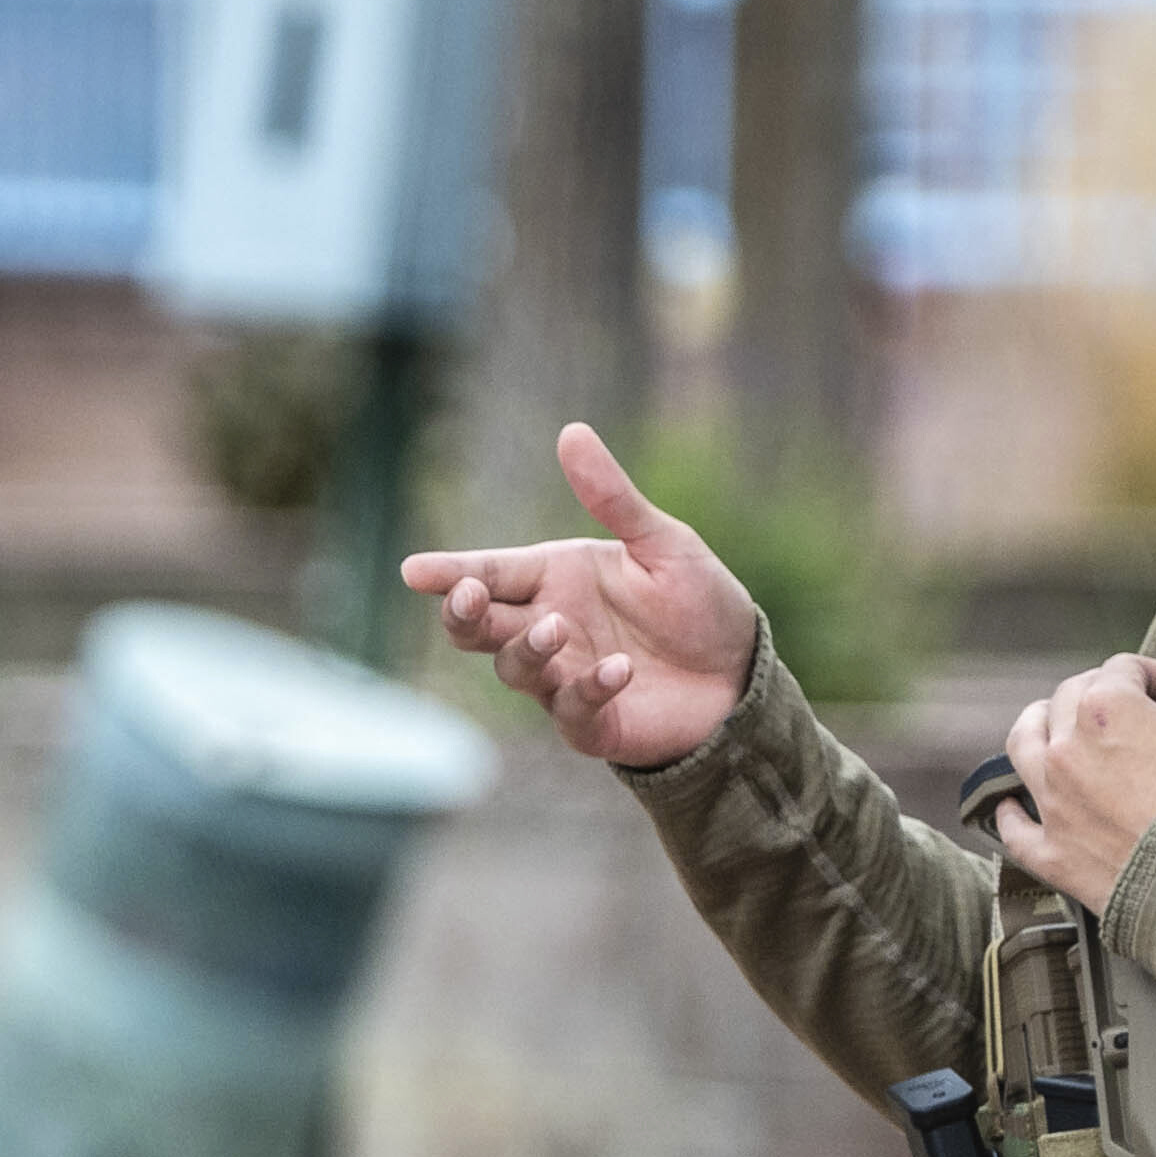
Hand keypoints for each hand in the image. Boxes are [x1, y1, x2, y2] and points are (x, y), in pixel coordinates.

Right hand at [400, 424, 762, 770]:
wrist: (741, 672)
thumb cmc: (699, 603)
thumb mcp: (663, 542)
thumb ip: (613, 498)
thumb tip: (571, 433)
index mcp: (557, 577)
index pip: (489, 573)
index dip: (449, 573)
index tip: (414, 571)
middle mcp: (550, 626)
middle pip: (478, 627)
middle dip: (463, 614)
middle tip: (468, 597)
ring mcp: (564, 678)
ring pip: (514, 668)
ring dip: (528, 649)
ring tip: (558, 628)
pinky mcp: (592, 723)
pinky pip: (571, 709)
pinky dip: (588, 688)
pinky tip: (620, 670)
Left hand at [996, 615, 1155, 907]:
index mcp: (1107, 709)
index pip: (1127, 669)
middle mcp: (1066, 749)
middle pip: (1070, 699)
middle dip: (1105, 695)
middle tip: (1140, 711)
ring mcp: (1054, 804)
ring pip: (1023, 748)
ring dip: (1039, 729)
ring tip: (1057, 728)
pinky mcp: (1053, 855)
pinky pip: (1015, 830)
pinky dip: (1013, 814)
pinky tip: (1014, 806)